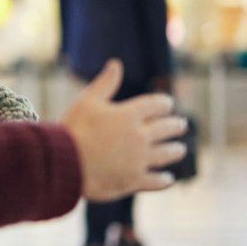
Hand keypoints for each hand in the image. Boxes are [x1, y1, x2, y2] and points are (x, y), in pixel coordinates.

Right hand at [61, 59, 186, 200]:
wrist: (65, 163)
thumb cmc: (73, 129)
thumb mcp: (87, 101)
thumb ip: (105, 83)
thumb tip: (116, 64)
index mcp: (130, 115)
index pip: (156, 105)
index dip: (164, 103)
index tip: (168, 103)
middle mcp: (140, 136)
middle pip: (167, 129)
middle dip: (176, 125)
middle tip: (181, 125)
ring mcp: (139, 160)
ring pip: (166, 154)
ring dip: (175, 151)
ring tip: (180, 149)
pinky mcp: (134, 180)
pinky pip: (156, 181)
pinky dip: (164, 179)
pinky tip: (168, 178)